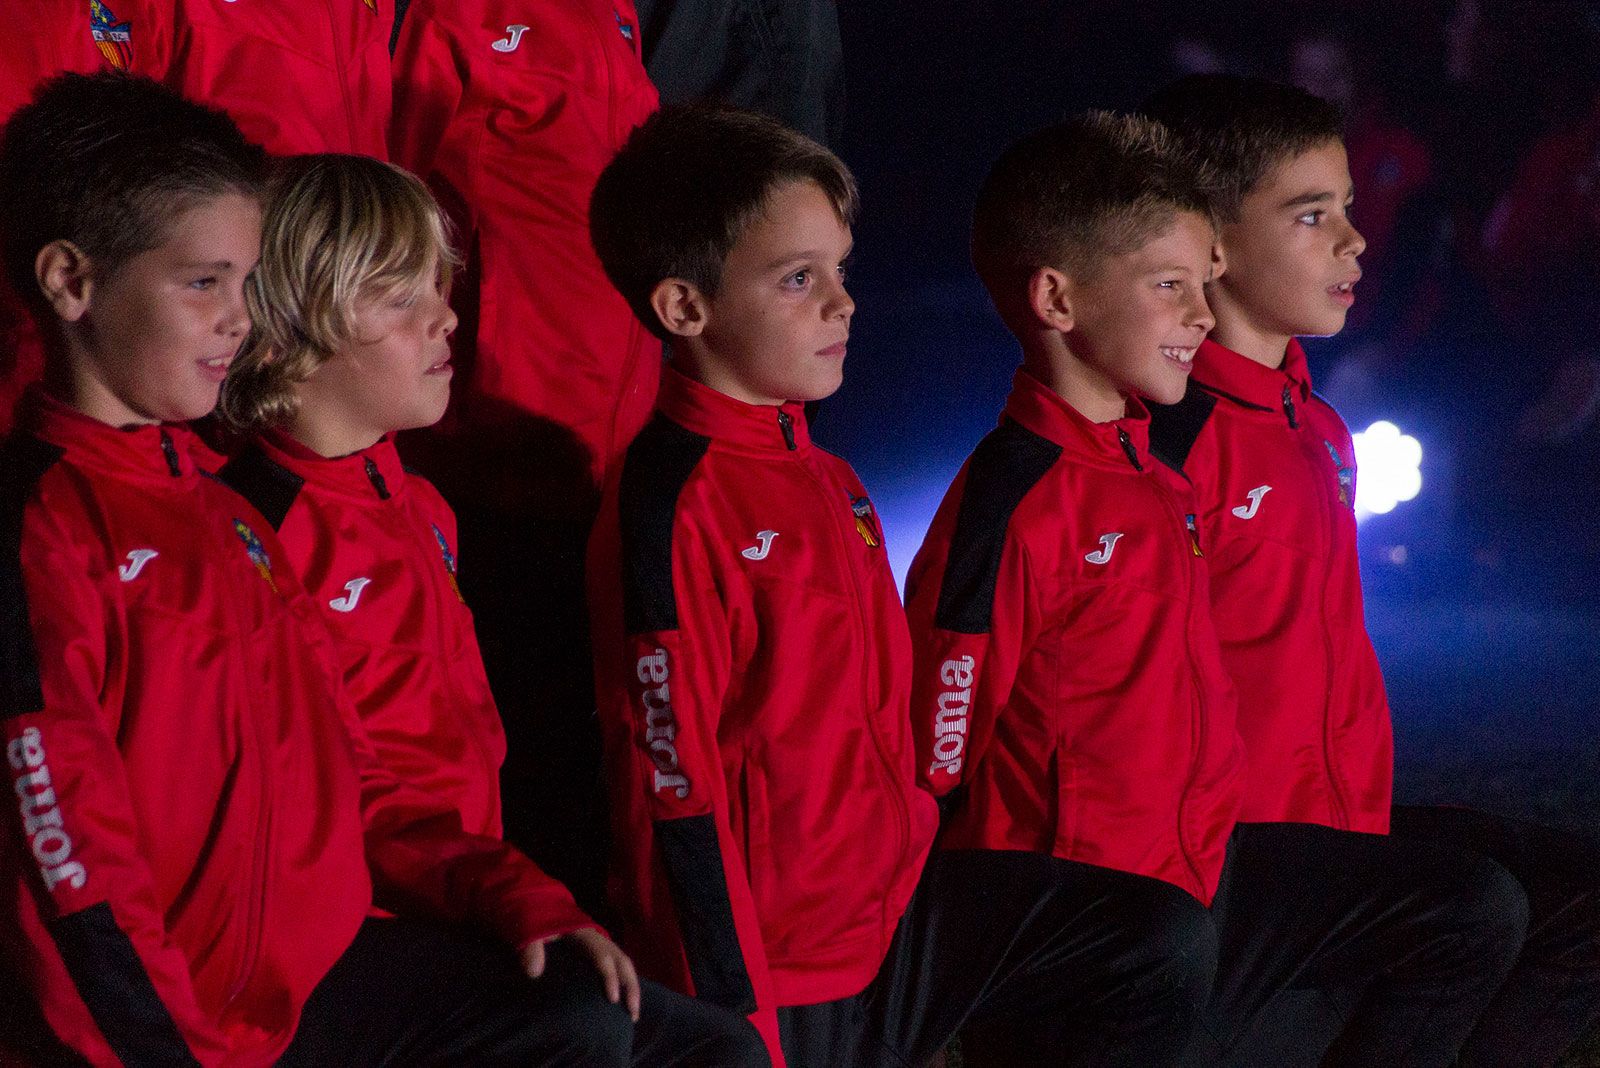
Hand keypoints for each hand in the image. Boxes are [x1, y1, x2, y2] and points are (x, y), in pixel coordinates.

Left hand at [520, 928, 641, 1020]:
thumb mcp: (530, 930)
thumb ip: (532, 949)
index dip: (610, 976)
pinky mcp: (597, 951)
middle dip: (631, 986)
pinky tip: (624, 1003)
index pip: (603, 956)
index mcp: (585, 933)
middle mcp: (598, 938)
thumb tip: (534, 973)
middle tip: (633, 1014)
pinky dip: (625, 983)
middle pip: (622, 961)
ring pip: (624, 964)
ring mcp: (600, 943)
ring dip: (632, 988)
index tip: (613, 999)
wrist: (538, 903)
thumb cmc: (536, 918)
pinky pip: (618, 966)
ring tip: (633, 1015)